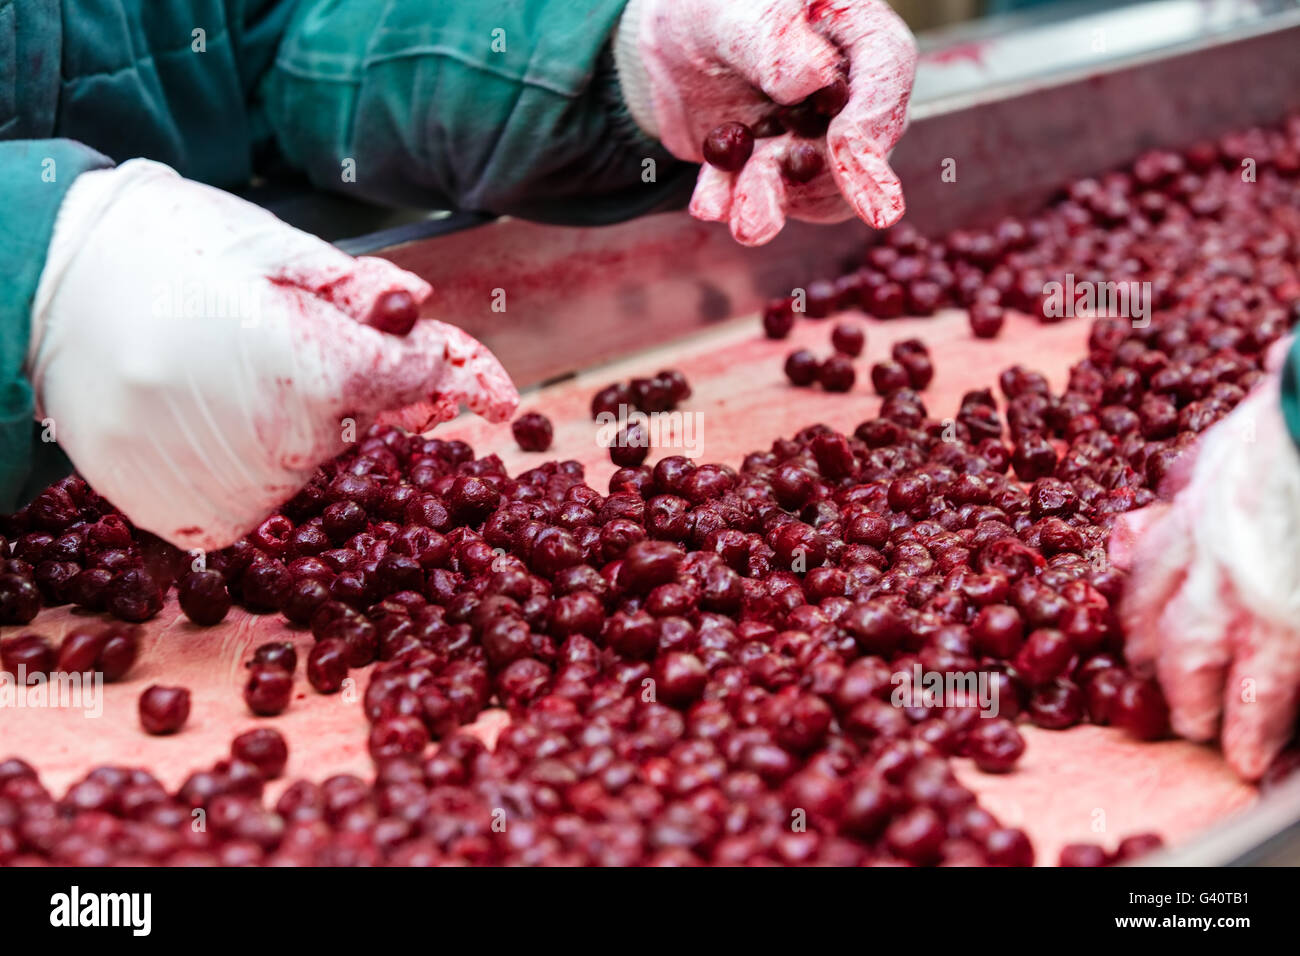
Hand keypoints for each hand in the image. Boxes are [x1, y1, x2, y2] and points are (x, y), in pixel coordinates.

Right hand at [27, 160, 517, 551]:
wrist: (39, 291)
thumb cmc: (160, 250)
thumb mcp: (272, 247)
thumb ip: (359, 291)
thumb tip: (422, 314)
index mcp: (313, 371)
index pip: (414, 380)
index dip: (454, 372)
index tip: (492, 388)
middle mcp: (282, 447)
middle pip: (362, 421)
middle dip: (349, 383)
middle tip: (280, 331)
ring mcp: (231, 489)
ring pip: (310, 459)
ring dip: (294, 418)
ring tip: (219, 360)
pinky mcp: (188, 517)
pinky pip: (254, 492)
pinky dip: (249, 455)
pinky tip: (203, 405)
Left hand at [616, 0, 916, 244]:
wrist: (667, 41)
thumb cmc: (712, 7)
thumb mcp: (732, 9)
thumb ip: (773, 41)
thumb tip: (816, 79)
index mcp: (854, 31)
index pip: (887, 69)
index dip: (874, 116)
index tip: (847, 152)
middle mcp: (845, 91)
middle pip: (858, 146)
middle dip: (823, 183)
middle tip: (801, 204)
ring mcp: (810, 135)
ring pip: (810, 185)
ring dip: (773, 202)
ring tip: (744, 221)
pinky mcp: (772, 166)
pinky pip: (762, 197)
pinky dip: (733, 203)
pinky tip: (708, 203)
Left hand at [1111, 377, 1299, 778]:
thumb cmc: (1288, 428)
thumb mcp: (1220, 448)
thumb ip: (1183, 487)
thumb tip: (1147, 512)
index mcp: (1190, 519)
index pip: (1146, 580)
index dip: (1141, 619)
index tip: (1139, 644)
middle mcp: (1208, 565)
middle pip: (1167, 632)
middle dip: (1165, 673)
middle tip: (1168, 705)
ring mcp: (1252, 601)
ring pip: (1209, 670)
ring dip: (1206, 711)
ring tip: (1216, 741)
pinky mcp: (1290, 632)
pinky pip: (1266, 693)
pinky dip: (1255, 726)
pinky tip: (1249, 753)